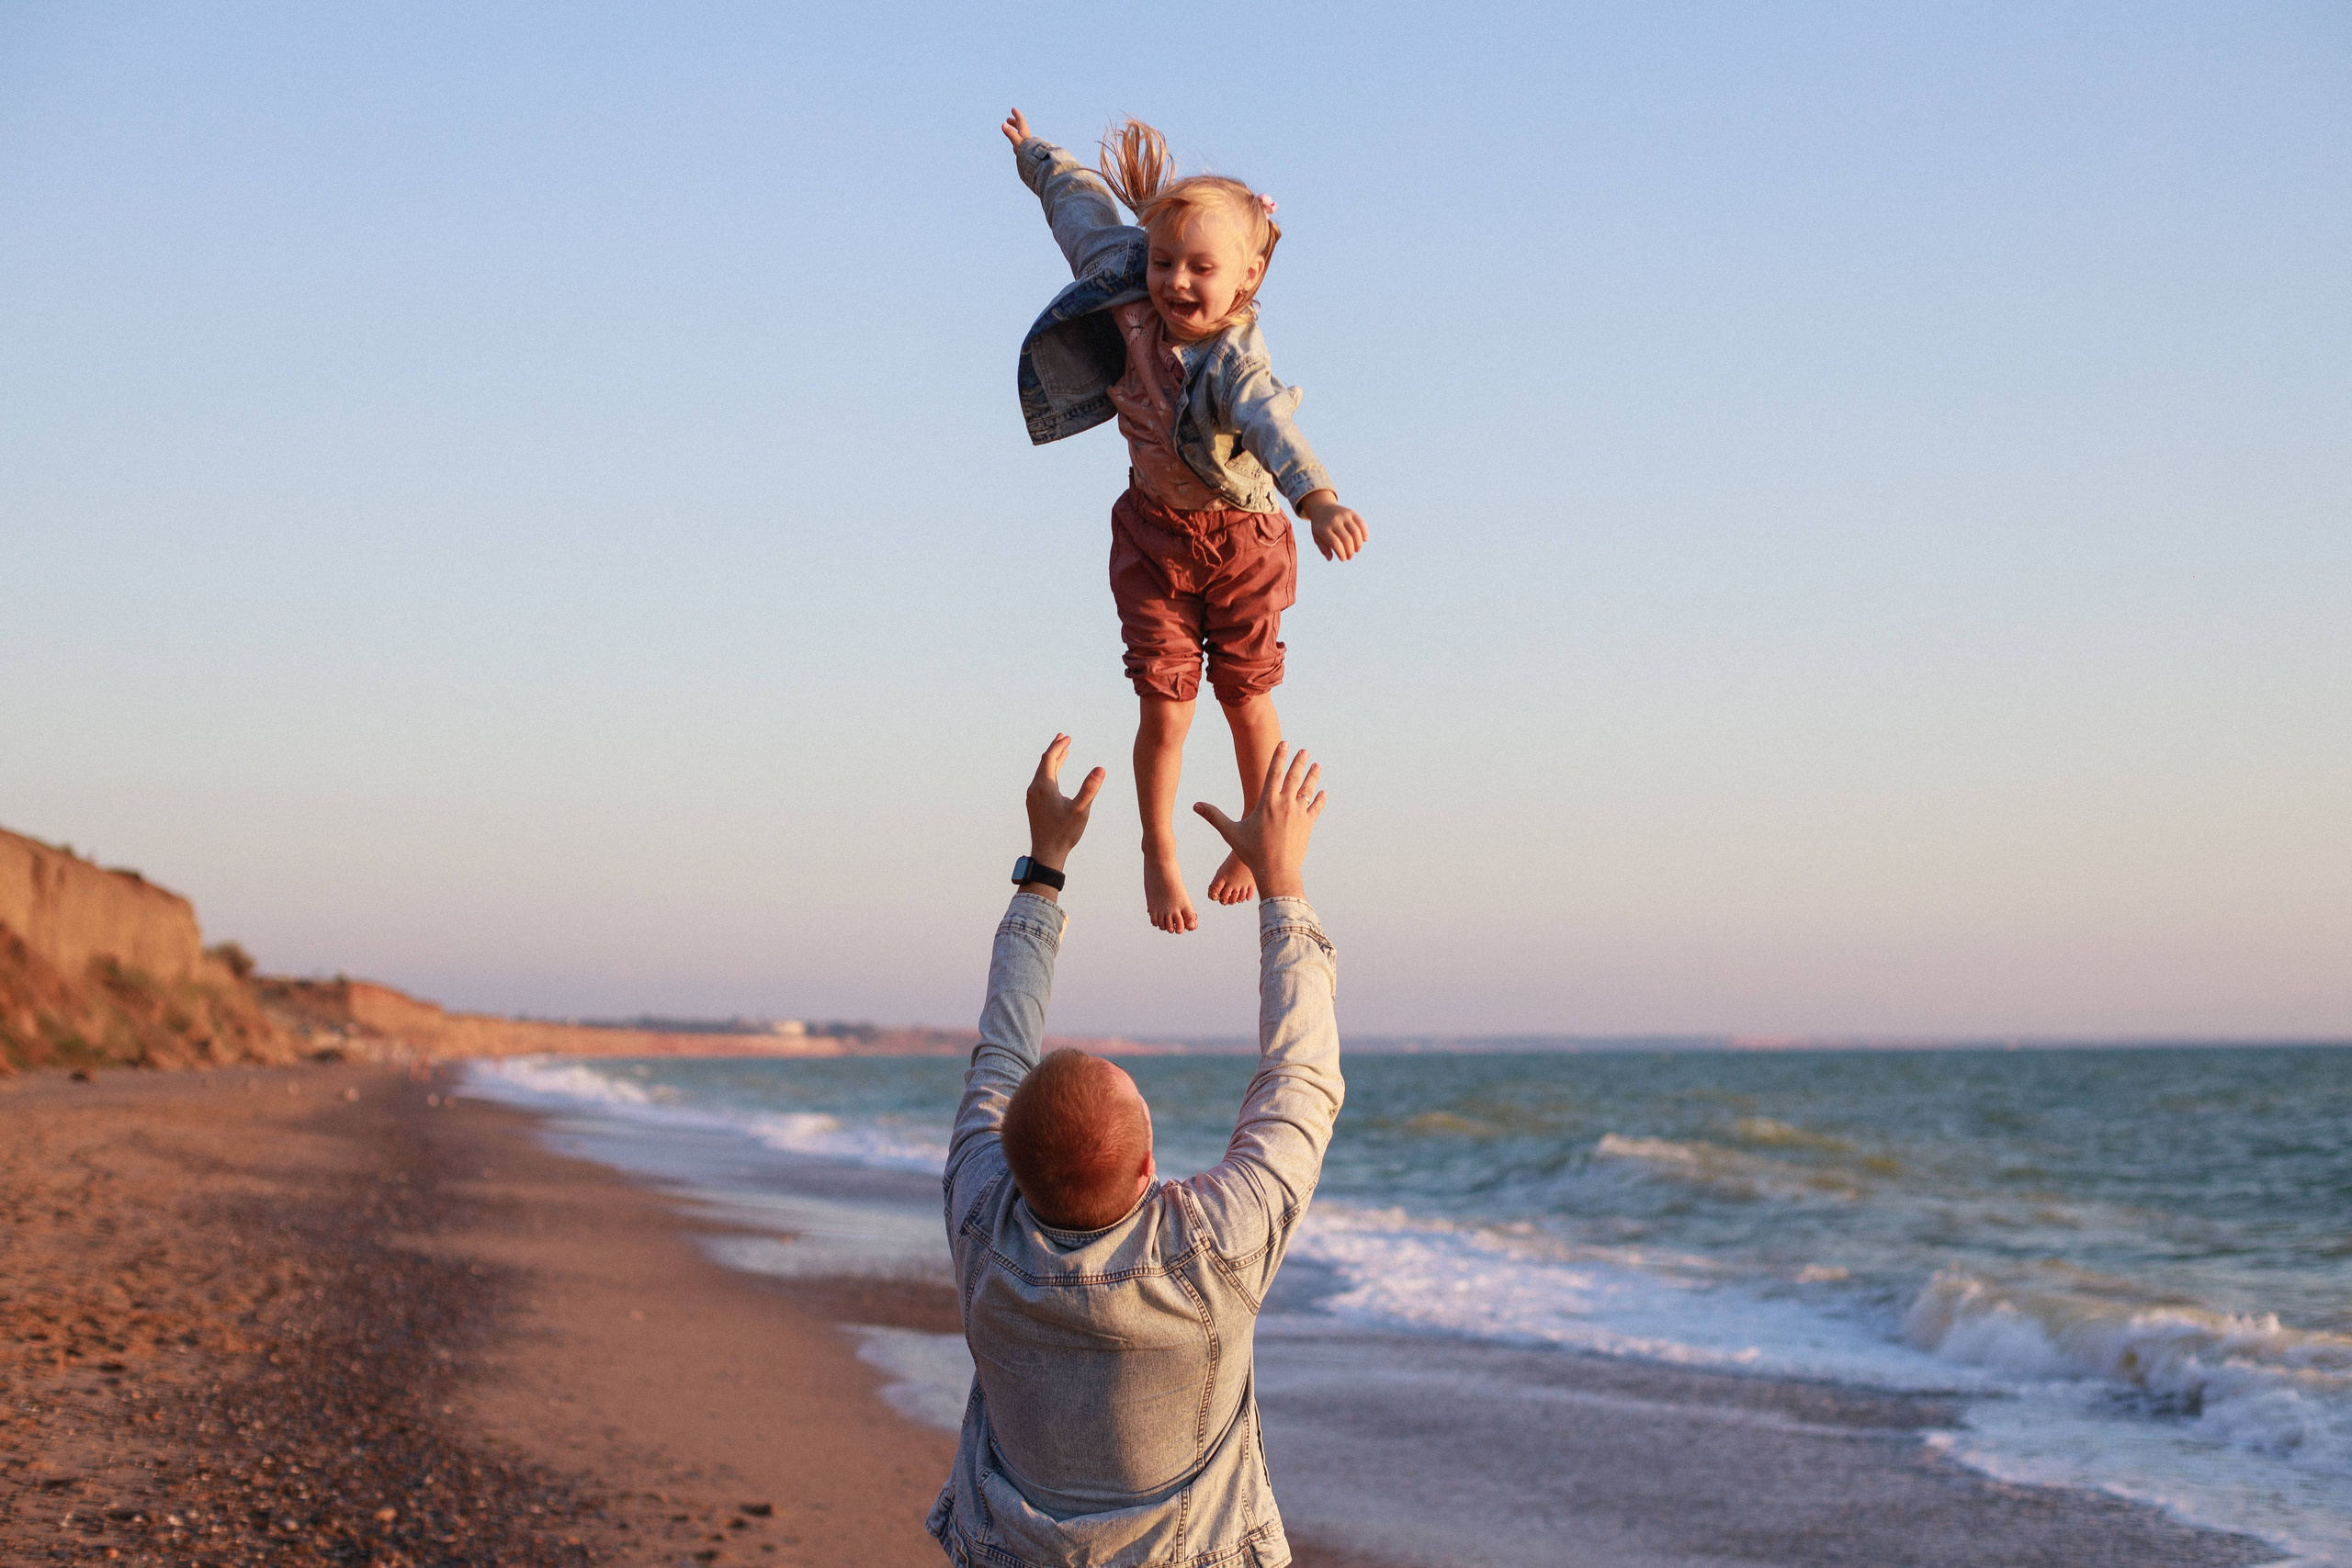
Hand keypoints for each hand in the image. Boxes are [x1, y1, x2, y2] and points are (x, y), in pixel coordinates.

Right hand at [1001, 107, 1032, 148]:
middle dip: (1014, 122)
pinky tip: (1015, 141)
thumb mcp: (1016, 140)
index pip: (1021, 120)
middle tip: (1008, 120)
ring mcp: (1026, 142)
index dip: (1017, 114)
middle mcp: (1026, 136)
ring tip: (1009, 129)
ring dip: (1015, 130)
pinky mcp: (1025, 148)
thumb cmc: (1025, 150)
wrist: (1034, 160)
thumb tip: (1003, 125)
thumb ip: (1010, 133)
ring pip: (1020, 133)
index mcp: (1024, 132)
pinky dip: (1016, 137)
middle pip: (1020, 126)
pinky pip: (1020, 140)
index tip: (1013, 109)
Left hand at [1025, 733, 1104, 885]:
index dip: (1059, 746)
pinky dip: (1050, 772)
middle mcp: (1035, 789)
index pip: (1049, 758)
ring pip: (1042, 772)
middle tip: (1064, 737)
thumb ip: (1090, 788)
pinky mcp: (1034, 805)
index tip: (1068, 737)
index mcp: (1044, 786)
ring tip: (1063, 752)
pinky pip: (1041, 781)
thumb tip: (1100, 768)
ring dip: (1053, 761)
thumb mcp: (1081, 810)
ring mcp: (1033, 797)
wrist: (1047, 853)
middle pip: (1044, 762)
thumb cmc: (1064, 833)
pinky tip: (1056, 775)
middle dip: (1055, 749)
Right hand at [1193, 743, 1324, 901]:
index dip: (1279, 756)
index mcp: (1267, 803)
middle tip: (1304, 750)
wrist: (1276, 871)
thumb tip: (1195, 805)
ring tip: (1317, 765)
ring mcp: (1298, 814)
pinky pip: (1315, 809)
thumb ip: (1214, 817)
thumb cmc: (1252, 852)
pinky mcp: (1307, 825)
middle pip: (1293, 777)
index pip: (1274, 773)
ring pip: (1307, 790)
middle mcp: (1285, 805)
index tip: (1285, 743)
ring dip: (1312, 777)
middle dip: (1299, 762)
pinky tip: (1323, 793)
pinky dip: (1319, 800)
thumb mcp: (1231, 833)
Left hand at [1299, 490, 1367, 561]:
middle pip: (1347, 539)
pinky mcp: (1351, 512)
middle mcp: (1334, 521)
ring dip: (1358, 544)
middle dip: (1350, 551)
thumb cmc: (1320, 527)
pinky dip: (1365, 532)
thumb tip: (1330, 558)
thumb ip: (1323, 548)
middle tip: (1350, 557)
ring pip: (1356, 531)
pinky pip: (1361, 523)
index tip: (1343, 559)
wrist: (1322, 508)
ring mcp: (1343, 515)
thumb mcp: (1317, 537)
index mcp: (1324, 528)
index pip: (1335, 543)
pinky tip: (1364, 539)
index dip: (1341, 553)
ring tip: (1357, 550)